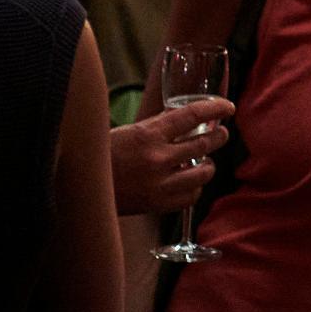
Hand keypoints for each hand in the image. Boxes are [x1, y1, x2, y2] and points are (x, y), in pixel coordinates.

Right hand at [109, 99, 234, 215]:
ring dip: (209, 164)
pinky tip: (190, 182)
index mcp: (148, 134)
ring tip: (206, 161)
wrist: (82, 189)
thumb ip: (156, 126)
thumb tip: (183, 117)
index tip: (228, 106)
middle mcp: (158, 158)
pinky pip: (191, 196)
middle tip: (222, 133)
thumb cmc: (102, 156)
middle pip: (204, 143)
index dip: (215, 108)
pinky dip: (195, 187)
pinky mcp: (158, 204)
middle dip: (219, 136)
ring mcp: (160, 184)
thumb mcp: (128, 132)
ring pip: (203, 172)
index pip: (192, 114)